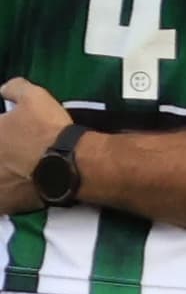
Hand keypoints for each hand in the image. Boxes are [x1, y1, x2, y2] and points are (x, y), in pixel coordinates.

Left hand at [0, 76, 60, 208]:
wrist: (70, 164)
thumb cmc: (49, 130)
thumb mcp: (35, 98)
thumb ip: (14, 89)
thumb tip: (3, 89)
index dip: (1, 134)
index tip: (7, 134)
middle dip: (2, 156)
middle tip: (11, 156)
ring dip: (3, 175)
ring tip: (12, 174)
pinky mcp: (4, 204)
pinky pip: (1, 203)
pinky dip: (6, 198)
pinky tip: (14, 192)